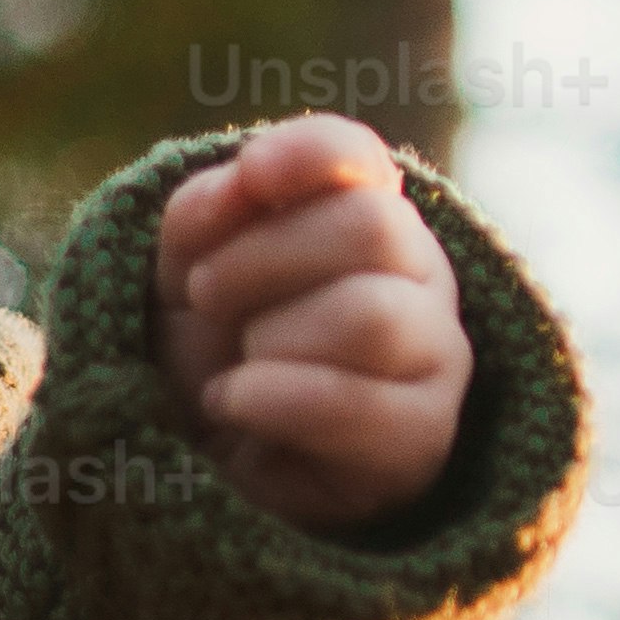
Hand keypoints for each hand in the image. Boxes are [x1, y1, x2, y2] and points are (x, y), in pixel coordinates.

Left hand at [157, 114, 471, 531]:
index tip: (252, 176)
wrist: (214, 466)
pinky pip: (356, 404)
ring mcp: (435, 355)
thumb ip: (205, 212)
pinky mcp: (423, 436)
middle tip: (208, 296)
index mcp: (366, 214)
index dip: (309, 154)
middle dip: (263, 259)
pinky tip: (234, 403)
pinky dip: (274, 399)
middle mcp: (419, 276)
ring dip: (274, 337)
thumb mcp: (184, 271)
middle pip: (372, 228)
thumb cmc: (211, 354)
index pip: (361, 157)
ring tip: (235, 365)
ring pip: (373, 317)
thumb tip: (244, 179)